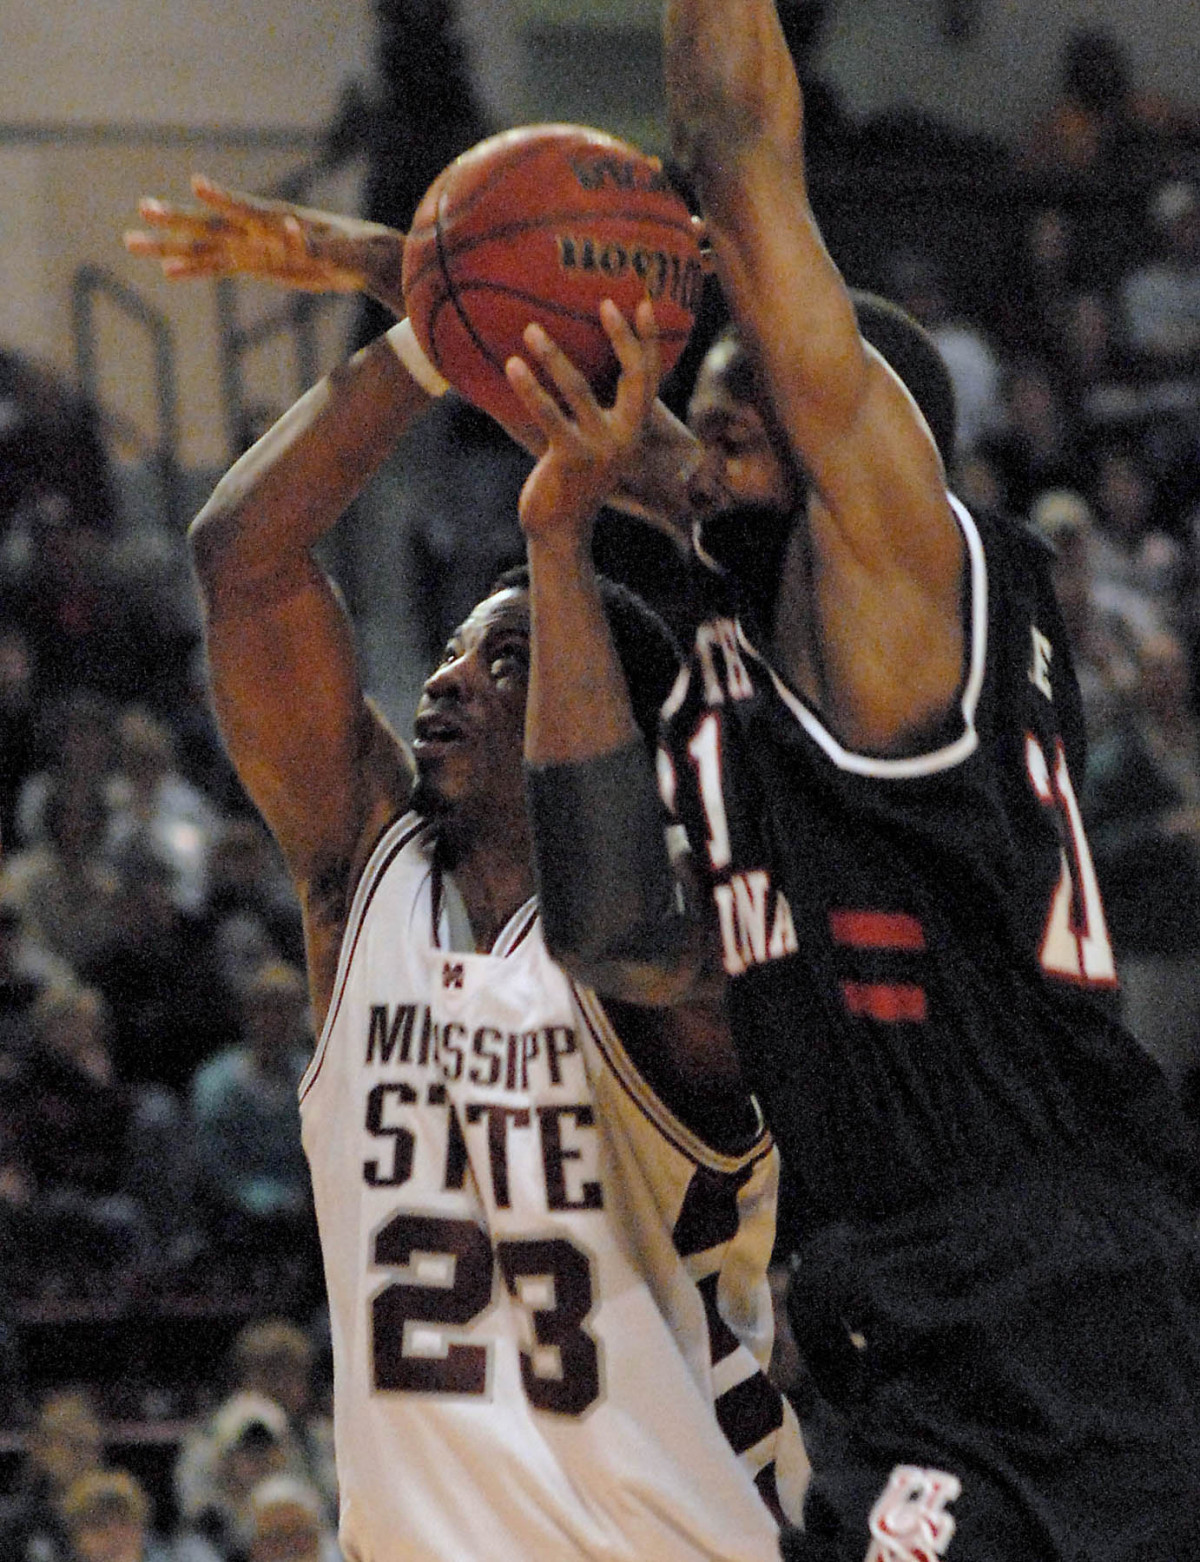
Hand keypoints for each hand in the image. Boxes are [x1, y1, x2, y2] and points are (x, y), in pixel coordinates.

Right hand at [124, 174, 405, 307]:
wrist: (360, 258)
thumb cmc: (357, 250)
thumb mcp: (341, 252)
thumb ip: (315, 245)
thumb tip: (291, 230)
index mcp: (279, 221)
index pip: (245, 208)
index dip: (222, 199)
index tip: (196, 186)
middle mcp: (257, 231)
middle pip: (210, 226)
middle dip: (176, 220)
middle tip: (142, 208)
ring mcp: (251, 247)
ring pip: (203, 245)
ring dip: (170, 246)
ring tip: (132, 241)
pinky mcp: (253, 263)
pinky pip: (216, 267)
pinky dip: (193, 269)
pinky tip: (167, 271)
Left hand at [505, 298, 662, 549]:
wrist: (560, 529)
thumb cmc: (569, 479)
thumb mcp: (591, 442)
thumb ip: (592, 410)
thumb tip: (568, 357)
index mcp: (633, 430)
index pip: (651, 379)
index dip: (650, 341)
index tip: (646, 302)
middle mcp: (625, 438)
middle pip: (634, 379)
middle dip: (623, 338)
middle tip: (606, 302)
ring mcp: (600, 449)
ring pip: (580, 390)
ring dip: (554, 356)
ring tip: (531, 329)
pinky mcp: (570, 458)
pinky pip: (548, 414)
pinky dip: (529, 388)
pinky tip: (512, 366)